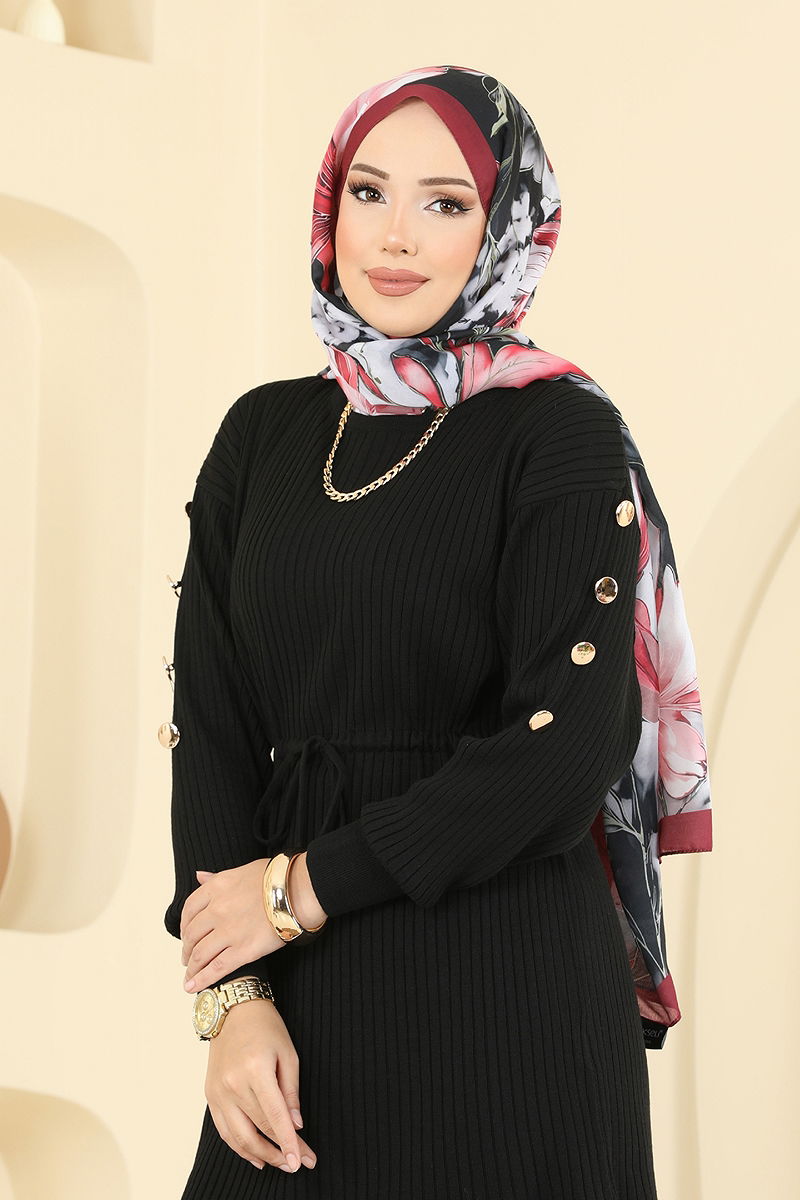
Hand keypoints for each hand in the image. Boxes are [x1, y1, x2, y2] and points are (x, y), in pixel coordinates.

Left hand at [180, 853, 327, 992]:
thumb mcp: (241, 871)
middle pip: (192, 934)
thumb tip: (200, 876)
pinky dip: (202, 980)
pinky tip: (193, 987)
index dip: (184, 925)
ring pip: (201, 954)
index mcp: (216, 888)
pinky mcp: (243, 951)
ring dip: (192, 968)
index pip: (190, 909)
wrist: (298, 890)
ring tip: (189, 976)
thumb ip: (217, 878)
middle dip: (187, 949)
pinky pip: (216, 968)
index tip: (186, 934)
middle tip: (187, 958)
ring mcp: (229, 932)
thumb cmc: (275, 877)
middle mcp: (217, 910)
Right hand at [205, 995, 317, 1173]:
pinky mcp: (210, 1095)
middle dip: (280, 1151)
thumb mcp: (288, 1054)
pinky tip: (255, 1156)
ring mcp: (218, 1092)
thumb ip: (291, 1091)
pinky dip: (239, 1147)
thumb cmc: (265, 1027)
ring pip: (239, 1137)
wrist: (233, 1010)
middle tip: (298, 1162)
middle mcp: (233, 1084)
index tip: (301, 1160)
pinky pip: (224, 1130)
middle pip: (258, 1129)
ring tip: (280, 1162)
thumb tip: (296, 1125)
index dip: (289, 1143)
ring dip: (260, 1155)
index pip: (275, 1117)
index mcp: (255, 1070)